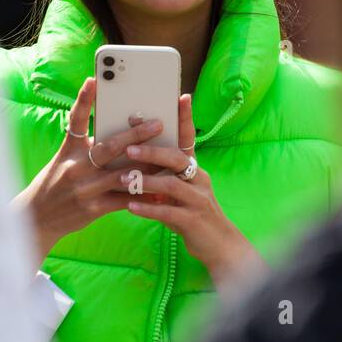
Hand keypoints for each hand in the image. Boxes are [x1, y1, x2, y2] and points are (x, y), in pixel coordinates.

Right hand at [11, 77, 166, 268]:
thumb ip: (88, 147)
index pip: (76, 120)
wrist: (38, 219)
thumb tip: (121, 135)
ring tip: (166, 156)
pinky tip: (158, 190)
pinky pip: (123, 200)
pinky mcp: (93, 209)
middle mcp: (76, 167)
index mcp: (69, 150)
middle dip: (135, 135)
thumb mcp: (65, 160)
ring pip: (121, 174)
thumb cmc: (55, 183)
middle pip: (109, 147)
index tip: (94, 79)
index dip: (84, 99)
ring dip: (145, 166)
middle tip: (156, 124)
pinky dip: (142, 194)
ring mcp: (85, 189)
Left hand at [123, 93, 263, 287]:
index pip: (189, 138)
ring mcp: (198, 200)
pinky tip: (130, 207)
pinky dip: (148, 209)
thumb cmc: (192, 212)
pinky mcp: (193, 221)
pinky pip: (168, 212)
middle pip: (176, 158)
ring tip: (123, 179)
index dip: (185, 117)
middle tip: (128, 146)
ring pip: (171, 184)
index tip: (180, 96)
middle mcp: (199, 179)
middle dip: (152, 150)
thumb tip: (136, 155)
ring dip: (145, 180)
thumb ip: (163, 173)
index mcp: (194, 168)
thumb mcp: (181, 189)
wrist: (218, 245)